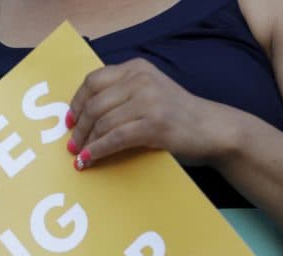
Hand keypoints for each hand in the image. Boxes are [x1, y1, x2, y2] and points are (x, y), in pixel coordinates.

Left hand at [67, 58, 235, 167]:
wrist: (213, 129)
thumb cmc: (177, 116)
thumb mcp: (149, 93)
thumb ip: (122, 94)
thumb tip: (82, 115)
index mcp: (136, 69)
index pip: (93, 81)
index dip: (76, 103)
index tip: (69, 121)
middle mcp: (141, 80)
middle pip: (94, 104)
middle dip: (79, 128)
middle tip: (72, 145)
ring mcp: (148, 101)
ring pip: (102, 123)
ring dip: (86, 143)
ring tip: (79, 156)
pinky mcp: (154, 124)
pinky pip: (115, 138)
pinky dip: (98, 151)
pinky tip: (89, 160)